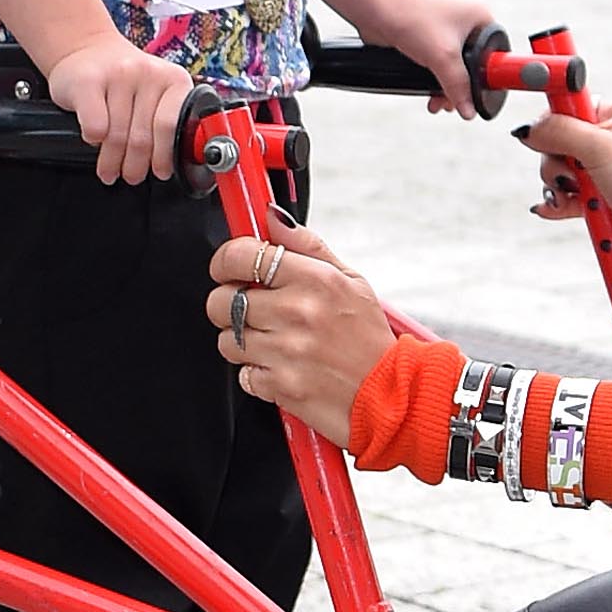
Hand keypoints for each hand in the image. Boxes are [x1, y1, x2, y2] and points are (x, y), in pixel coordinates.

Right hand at [46, 36, 194, 184]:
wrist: (85, 49)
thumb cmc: (125, 82)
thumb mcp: (156, 94)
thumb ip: (166, 121)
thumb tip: (168, 164)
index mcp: (174, 79)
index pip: (170, 126)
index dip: (164, 156)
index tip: (160, 172)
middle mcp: (148, 72)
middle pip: (142, 136)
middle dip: (136, 165)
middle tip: (131, 177)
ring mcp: (118, 74)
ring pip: (116, 136)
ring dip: (112, 161)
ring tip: (110, 171)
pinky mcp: (88, 80)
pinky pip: (94, 126)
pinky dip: (93, 141)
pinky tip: (93, 143)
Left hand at [206, 213, 396, 443]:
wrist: (390, 394)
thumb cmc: (370, 338)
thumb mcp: (351, 280)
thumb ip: (307, 245)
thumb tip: (272, 217)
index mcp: (314, 279)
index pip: (240, 255)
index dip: (225, 260)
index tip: (228, 268)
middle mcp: (297, 312)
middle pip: (221, 299)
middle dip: (229, 304)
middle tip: (253, 310)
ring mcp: (286, 350)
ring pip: (226, 339)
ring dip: (242, 341)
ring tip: (272, 342)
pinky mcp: (280, 385)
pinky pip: (242, 374)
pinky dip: (256, 373)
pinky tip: (281, 366)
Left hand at [352, 0, 500, 114]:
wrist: (375, 8)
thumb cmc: (412, 18)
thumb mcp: (443, 57)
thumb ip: (458, 87)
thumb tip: (469, 111)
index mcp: (479, 17)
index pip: (496, 53)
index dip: (489, 77)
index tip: (480, 97)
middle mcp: (465, 22)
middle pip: (474, 65)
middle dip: (462, 88)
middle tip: (453, 104)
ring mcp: (445, 30)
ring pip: (454, 67)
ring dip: (446, 88)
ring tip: (437, 103)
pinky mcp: (427, 38)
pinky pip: (438, 64)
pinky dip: (434, 80)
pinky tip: (428, 94)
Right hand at [519, 101, 611, 219]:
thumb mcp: (597, 147)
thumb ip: (560, 131)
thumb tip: (528, 129)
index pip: (573, 106)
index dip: (556, 122)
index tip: (548, 136)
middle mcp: (611, 139)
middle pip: (560, 140)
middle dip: (556, 161)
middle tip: (570, 174)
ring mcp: (604, 168)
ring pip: (561, 168)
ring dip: (557, 184)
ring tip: (567, 195)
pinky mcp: (598, 193)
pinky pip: (568, 192)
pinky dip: (559, 201)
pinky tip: (551, 207)